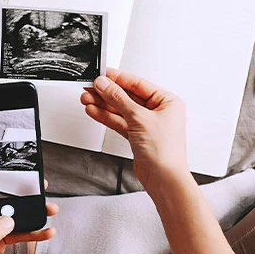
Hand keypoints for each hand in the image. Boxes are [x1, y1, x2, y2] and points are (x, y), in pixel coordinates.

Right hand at [81, 68, 188, 191]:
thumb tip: (105, 84)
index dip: (118, 78)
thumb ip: (118, 99)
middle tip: (90, 87)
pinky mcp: (137, 136)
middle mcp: (158, 112)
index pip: (138, 84)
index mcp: (167, 102)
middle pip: (127, 96)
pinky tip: (94, 111)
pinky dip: (106, 117)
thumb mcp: (138, 117)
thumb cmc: (164, 151)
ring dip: (103, 104)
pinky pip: (119, 122)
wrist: (164, 179)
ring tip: (87, 98)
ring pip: (121, 109)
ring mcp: (146, 125)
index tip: (102, 74)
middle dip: (107, 93)